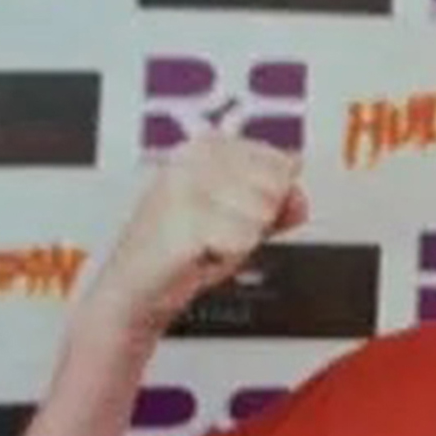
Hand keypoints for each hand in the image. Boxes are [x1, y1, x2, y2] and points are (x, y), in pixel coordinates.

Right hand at [79, 133, 306, 338]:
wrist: (137, 289)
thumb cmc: (187, 249)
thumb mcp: (242, 218)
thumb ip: (278, 204)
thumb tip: (299, 196)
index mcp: (207, 146)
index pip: (281, 162)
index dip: (271, 198)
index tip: (234, 210)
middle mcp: (192, 157)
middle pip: (276, 187)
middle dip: (259, 220)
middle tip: (219, 230)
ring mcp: (184, 185)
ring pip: (263, 213)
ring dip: (242, 239)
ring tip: (208, 241)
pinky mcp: (183, 217)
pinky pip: (243, 238)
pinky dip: (229, 255)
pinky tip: (200, 253)